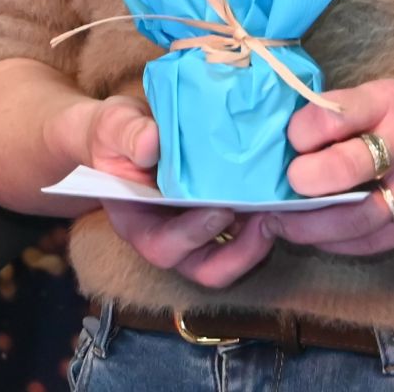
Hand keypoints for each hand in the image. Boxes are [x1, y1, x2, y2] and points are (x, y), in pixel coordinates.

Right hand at [81, 93, 276, 286]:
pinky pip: (245, 233)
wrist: (130, 130)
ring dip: (258, 243)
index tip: (218, 209)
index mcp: (137, 224)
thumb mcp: (112, 125)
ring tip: (278, 211)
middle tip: (264, 221)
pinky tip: (281, 198)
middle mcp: (170, 237)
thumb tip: (150, 144)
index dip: (191, 237)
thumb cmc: (116, 133)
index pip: (163, 247)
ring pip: (232, 258)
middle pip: (206, 269)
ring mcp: (199, 232)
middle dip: (239, 254)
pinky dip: (264, 222)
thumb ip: (126, 134)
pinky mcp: (223, 217)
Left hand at [259, 79, 393, 256]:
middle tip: (284, 184)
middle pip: (342, 169)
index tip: (289, 140)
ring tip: (280, 222)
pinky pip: (372, 242)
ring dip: (308, 225)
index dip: (299, 131)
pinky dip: (336, 242)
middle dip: (302, 180)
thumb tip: (289, 136)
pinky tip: (315, 235)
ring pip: (353, 219)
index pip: (332, 114)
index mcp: (392, 102)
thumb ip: (347, 112)